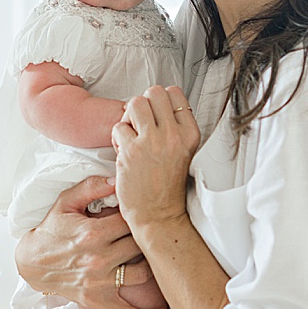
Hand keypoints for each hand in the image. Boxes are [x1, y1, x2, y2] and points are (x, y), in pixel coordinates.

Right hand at [15, 177, 169, 308]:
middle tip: (157, 231)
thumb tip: (117, 177)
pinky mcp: (99, 300)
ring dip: (152, 264)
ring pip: (143, 273)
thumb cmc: (51, 230)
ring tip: (156, 255)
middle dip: (149, 236)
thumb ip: (91, 186)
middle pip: (141, 245)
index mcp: (93, 233)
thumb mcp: (65, 202)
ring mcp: (100, 282)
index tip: (145, 210)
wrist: (31, 262)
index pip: (132, 220)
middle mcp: (99, 259)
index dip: (141, 213)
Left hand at [113, 86, 199, 235]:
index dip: (161, 101)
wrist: (159, 216)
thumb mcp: (184, 152)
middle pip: (154, 92)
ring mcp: (153, 142)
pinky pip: (118, 127)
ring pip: (135, 103)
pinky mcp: (132, 151)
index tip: (157, 116)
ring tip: (132, 136)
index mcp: (189, 133)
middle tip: (142, 124)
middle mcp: (174, 135)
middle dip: (144, 104)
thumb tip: (158, 105)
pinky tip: (124, 151)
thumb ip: (175, 127)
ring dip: (129, 118)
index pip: (175, 93)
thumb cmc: (168, 187)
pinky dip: (117, 138)